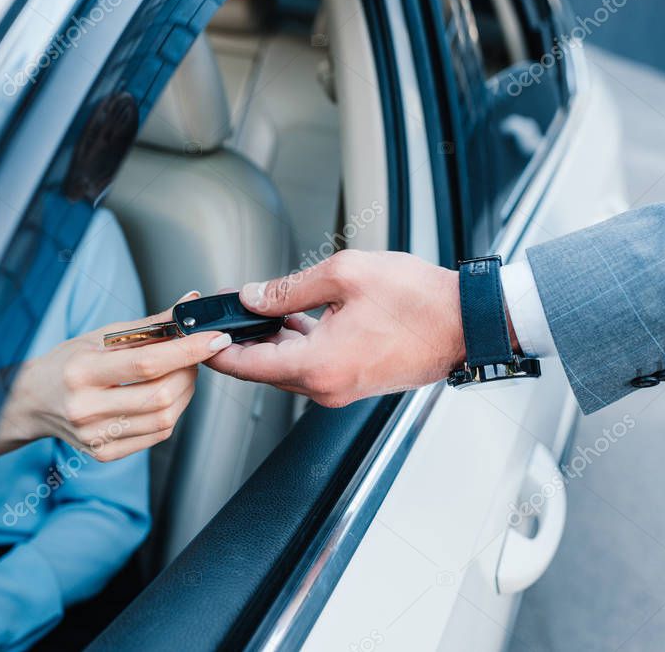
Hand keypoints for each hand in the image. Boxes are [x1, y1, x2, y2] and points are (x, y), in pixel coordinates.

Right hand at [0, 292, 230, 460]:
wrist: (32, 401)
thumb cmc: (67, 362)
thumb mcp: (101, 335)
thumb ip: (151, 324)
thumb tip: (191, 304)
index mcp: (81, 372)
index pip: (147, 362)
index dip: (188, 350)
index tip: (214, 338)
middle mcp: (85, 408)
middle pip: (161, 394)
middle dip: (190, 371)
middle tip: (194, 354)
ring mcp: (95, 436)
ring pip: (165, 418)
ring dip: (186, 392)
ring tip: (181, 373)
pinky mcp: (104, 453)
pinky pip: (156, 435)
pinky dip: (172, 412)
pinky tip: (166, 395)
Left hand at [205, 250, 464, 406]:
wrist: (467, 323)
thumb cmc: (419, 300)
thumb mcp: (345, 276)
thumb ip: (289, 289)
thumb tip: (253, 296)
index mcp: (318, 365)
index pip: (245, 366)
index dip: (215, 348)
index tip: (197, 332)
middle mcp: (326, 386)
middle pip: (263, 368)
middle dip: (240, 338)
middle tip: (226, 307)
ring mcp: (341, 388)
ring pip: (287, 367)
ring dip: (269, 340)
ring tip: (256, 306)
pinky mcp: (355, 381)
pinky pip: (311, 366)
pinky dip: (295, 343)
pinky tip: (292, 317)